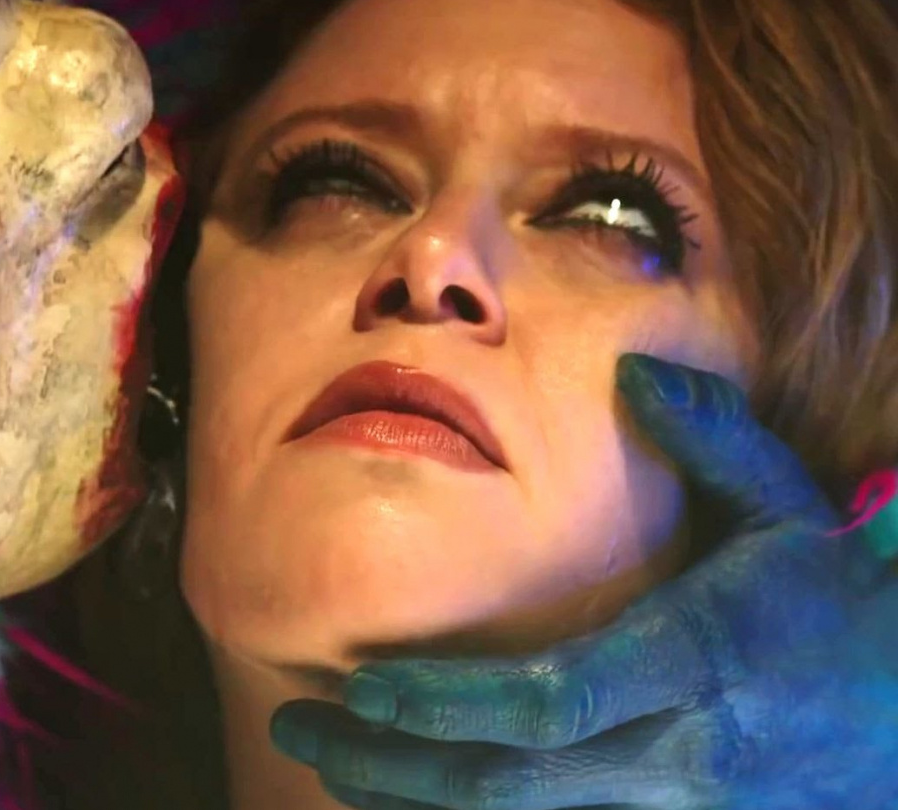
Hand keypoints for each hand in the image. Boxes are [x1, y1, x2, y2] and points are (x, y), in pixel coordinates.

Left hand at [271, 353, 897, 809]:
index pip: (550, 701)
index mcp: (700, 660)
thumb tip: (636, 369)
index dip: (447, 701)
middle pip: (511, 779)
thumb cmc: (840, 603)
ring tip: (333, 761)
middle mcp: (682, 753)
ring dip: (416, 800)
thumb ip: (712, 441)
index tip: (364, 683)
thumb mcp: (790, 512)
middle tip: (301, 724)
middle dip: (394, 760)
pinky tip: (412, 795)